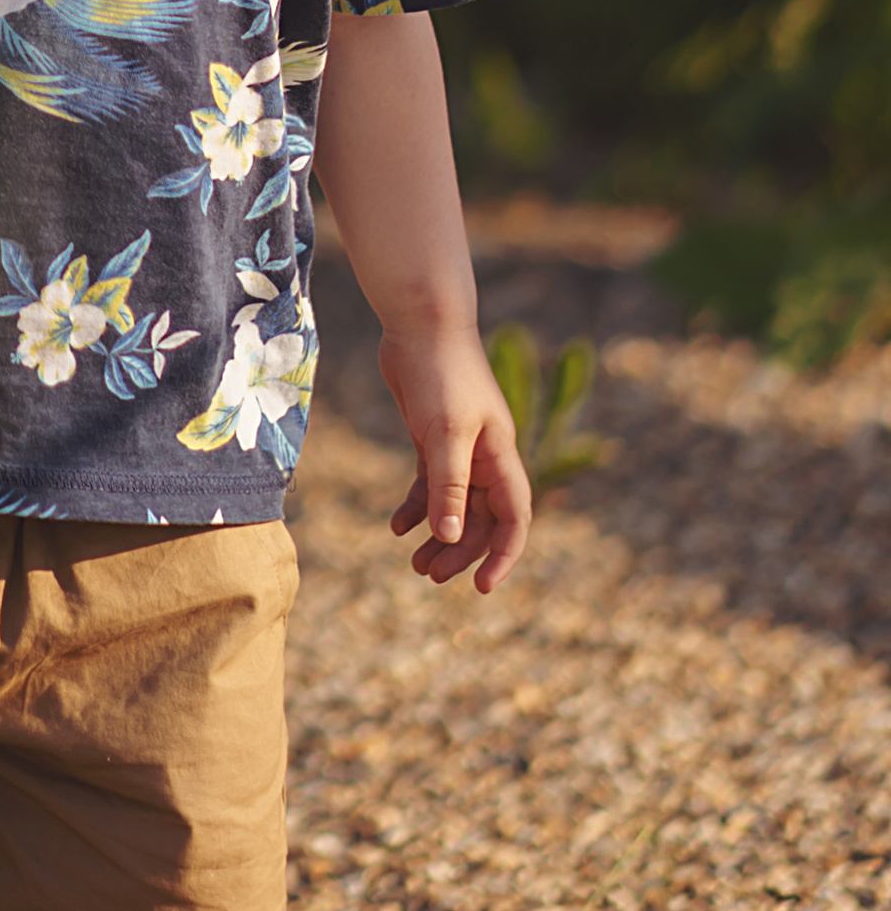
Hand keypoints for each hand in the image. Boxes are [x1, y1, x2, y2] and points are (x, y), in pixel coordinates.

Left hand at [376, 321, 533, 591]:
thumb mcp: (444, 433)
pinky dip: (416, 506)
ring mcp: (458, 447)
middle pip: (480, 518)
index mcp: (500, 456)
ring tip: (414, 563)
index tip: (484, 587)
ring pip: (454, 505)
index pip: (514, 518)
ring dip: (437, 535)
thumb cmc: (440, 373)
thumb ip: (448, 485)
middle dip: (459, 551)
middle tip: (428, 576)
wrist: (419, 322)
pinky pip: (430, 483)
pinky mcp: (430, 436)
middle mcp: (485, 456)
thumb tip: (449, 538)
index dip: (503, 554)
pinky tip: (396, 526)